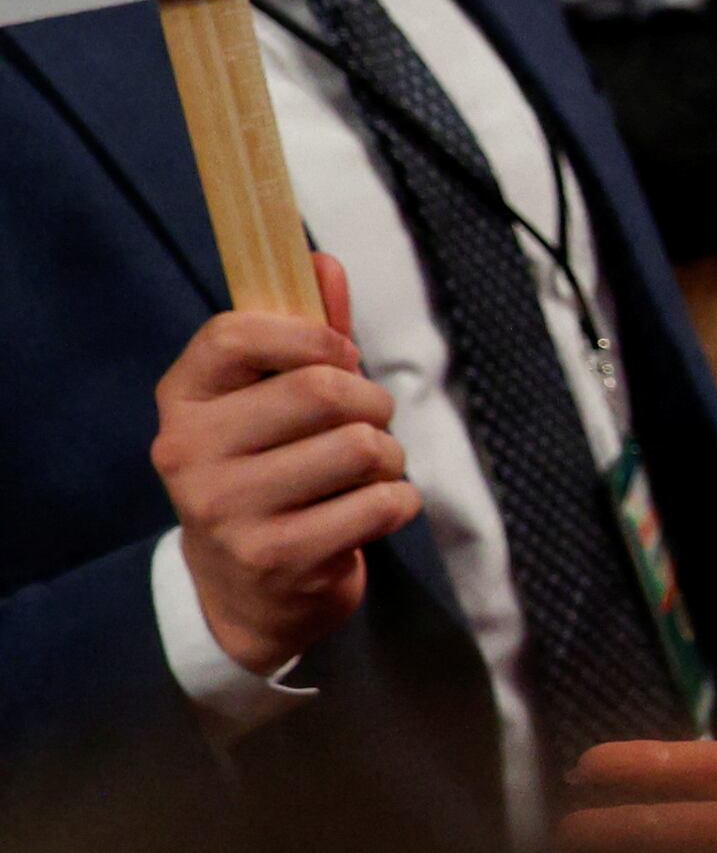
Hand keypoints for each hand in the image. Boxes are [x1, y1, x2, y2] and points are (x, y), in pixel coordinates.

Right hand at [148, 256, 414, 676]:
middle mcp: (188, 453)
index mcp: (182, 401)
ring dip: (389, 457)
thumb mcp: (271, 401)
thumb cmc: (271, 471)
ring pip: (360, 448)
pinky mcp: (276, 558)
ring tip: (368, 471)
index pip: (236, 334)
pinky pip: (380, 504)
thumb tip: (323, 262)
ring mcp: (226, 511)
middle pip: (319, 390)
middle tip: (372, 422)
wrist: (247, 590)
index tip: (340, 355)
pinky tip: (370, 510)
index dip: (312, 335)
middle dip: (372, 402)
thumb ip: (304, 333)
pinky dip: (398, 501)